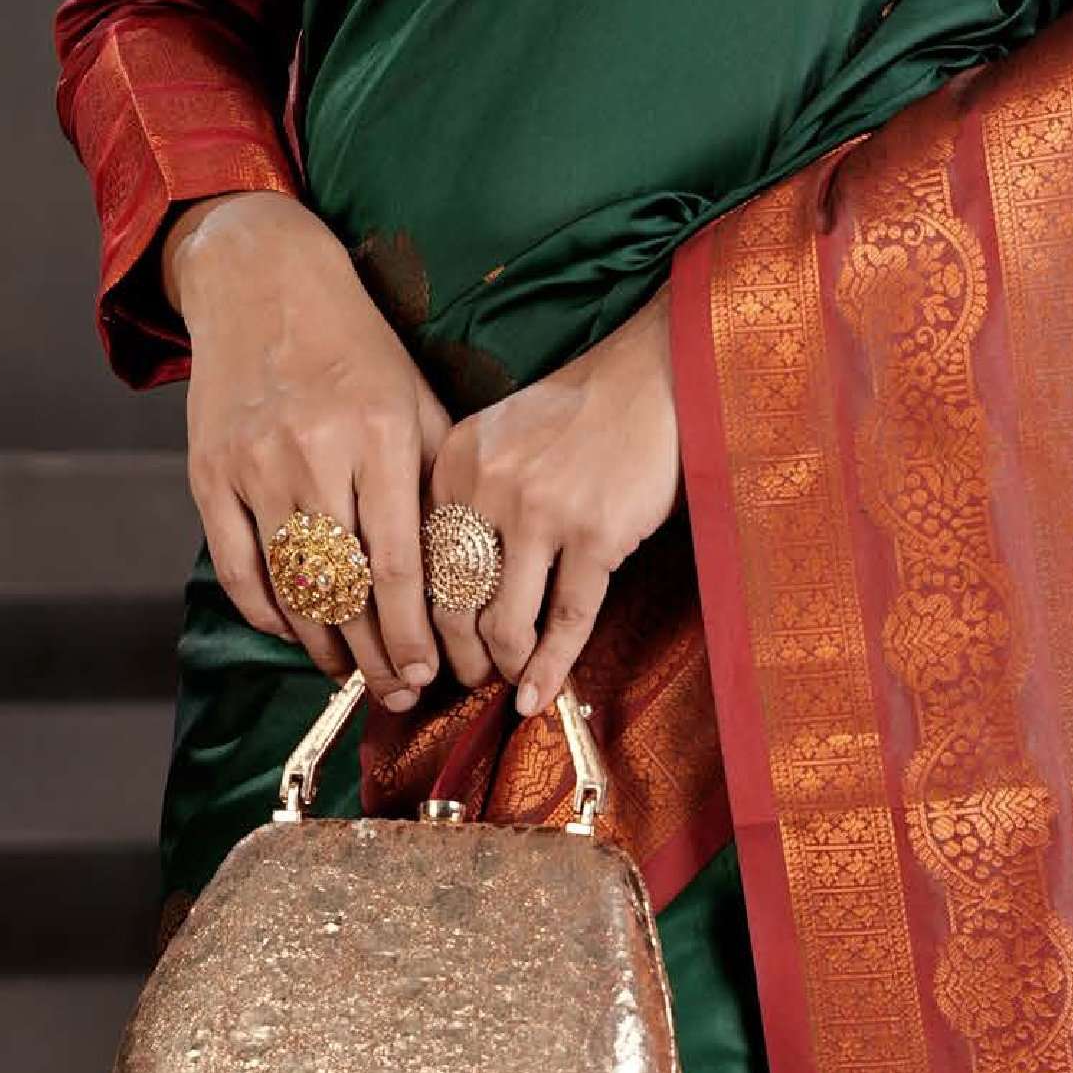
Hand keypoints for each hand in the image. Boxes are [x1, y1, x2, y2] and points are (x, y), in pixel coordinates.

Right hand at [165, 192, 451, 712]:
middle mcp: (314, 452)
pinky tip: (297, 633)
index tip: (430, 672)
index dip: (414, 630)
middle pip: (346, 587)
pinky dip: (267, 613)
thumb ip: (439, 476)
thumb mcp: (415, 395)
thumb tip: (473, 568)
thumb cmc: (357, 348)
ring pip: (291, 586)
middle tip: (398, 692)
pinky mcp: (209, 473)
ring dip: (322, 645)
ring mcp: (255, 465)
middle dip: (376, 654)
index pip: (400, 561)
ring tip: (351, 673)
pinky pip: (237, 567)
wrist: (263, 282)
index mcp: (378, 433)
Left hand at [424, 282, 681, 715]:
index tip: (426, 649)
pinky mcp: (597, 534)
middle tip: (467, 678)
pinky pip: (567, 619)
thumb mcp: (501, 439)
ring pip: (506, 621)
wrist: (653, 378)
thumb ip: (470, 501)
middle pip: (453, 602)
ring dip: (505, 666)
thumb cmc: (577, 415)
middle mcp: (489, 487)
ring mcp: (543, 512)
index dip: (421, 618)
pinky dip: (552, 666)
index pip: (420, 563)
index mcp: (456, 463)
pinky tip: (540, 695)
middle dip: (457, 656)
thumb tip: (453, 594)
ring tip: (509, 682)